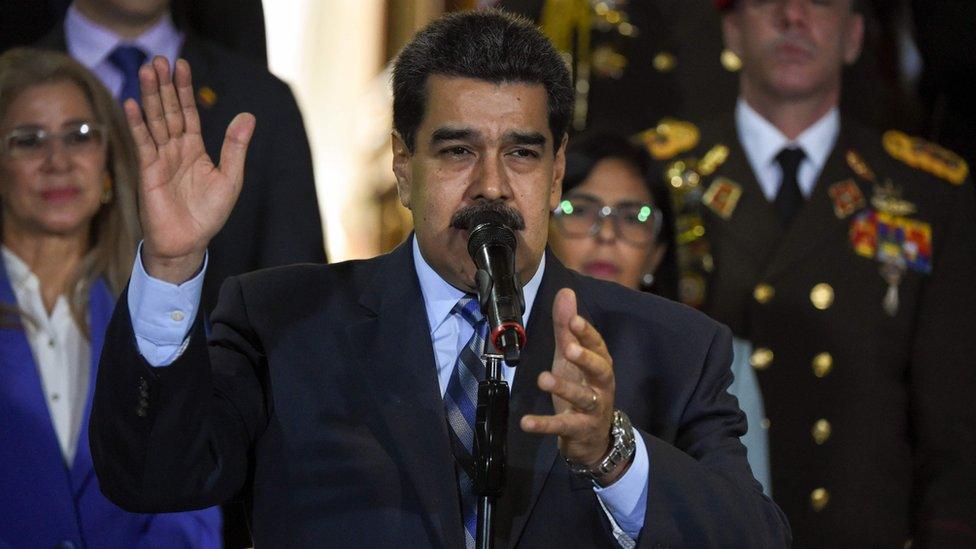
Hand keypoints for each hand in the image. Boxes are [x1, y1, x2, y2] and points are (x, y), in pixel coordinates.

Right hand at [125, 56, 255, 282]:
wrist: (188, 243)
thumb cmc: (209, 214)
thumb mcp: (230, 178)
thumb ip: (235, 147)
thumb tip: (248, 115)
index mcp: (196, 149)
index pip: (188, 113)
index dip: (184, 90)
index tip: (182, 65)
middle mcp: (176, 149)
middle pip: (168, 111)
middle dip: (164, 86)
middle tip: (158, 59)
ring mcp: (160, 159)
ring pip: (155, 121)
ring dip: (150, 96)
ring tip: (147, 71)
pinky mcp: (148, 171)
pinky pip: (143, 142)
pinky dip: (137, 123)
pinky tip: (130, 103)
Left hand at [521, 288, 624, 483]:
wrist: (593, 437)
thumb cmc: (582, 387)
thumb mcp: (571, 356)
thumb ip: (567, 327)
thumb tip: (567, 292)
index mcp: (600, 363)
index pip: (597, 344)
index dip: (586, 332)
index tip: (573, 320)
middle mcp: (601, 384)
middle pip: (599, 369)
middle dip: (585, 358)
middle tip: (568, 348)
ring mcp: (593, 408)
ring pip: (582, 397)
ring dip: (563, 388)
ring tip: (542, 379)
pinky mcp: (579, 429)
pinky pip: (562, 426)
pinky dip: (544, 424)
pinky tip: (526, 422)